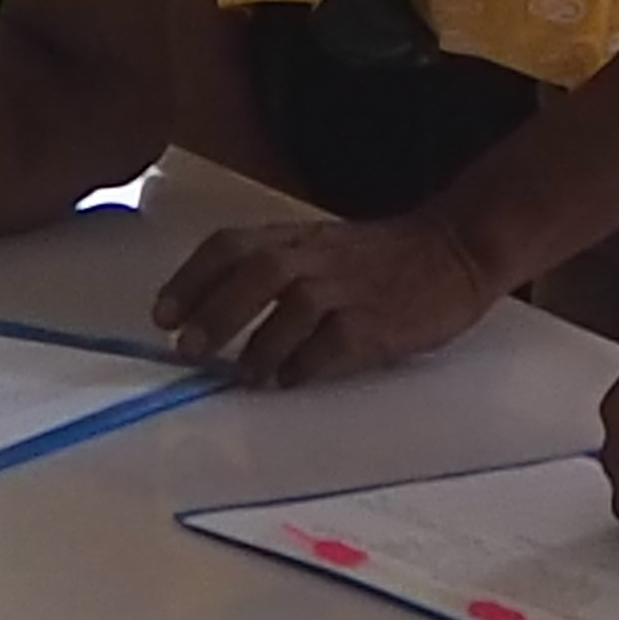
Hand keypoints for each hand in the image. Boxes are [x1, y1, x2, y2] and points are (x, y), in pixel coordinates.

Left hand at [151, 211, 500, 382]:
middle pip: (257, 272)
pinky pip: (334, 344)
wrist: (456, 250)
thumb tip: (207, 317)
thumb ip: (275, 269)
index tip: (162, 314)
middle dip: (216, 311)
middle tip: (188, 349)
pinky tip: (291, 381)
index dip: (191, 278)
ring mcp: (350, 288)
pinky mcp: (378, 322)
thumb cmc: (381, 258)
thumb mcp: (323, 247)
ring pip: (293, 306)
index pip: (232, 244)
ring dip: (259, 344)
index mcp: (299, 238)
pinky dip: (305, 365)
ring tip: (243, 374)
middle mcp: (319, 257)